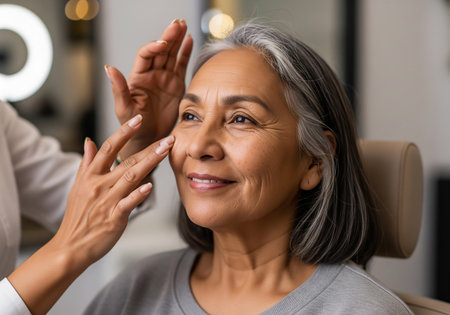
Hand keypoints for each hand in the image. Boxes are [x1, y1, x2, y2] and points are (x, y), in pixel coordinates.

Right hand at [8, 114, 174, 313]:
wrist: (70, 247)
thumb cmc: (77, 217)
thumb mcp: (77, 187)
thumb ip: (87, 163)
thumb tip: (90, 140)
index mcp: (90, 176)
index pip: (108, 148)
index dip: (124, 132)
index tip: (138, 119)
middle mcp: (99, 185)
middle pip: (127, 161)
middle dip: (149, 148)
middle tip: (168, 137)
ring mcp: (107, 201)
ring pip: (131, 177)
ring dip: (150, 162)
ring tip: (166, 151)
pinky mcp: (114, 217)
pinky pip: (129, 202)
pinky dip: (139, 194)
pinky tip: (151, 185)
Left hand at [106, 19, 192, 159]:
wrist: (149, 140)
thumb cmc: (133, 127)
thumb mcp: (124, 109)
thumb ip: (118, 88)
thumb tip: (108, 67)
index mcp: (138, 77)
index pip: (146, 55)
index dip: (154, 47)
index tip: (163, 44)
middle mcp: (151, 75)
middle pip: (160, 50)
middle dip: (168, 36)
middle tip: (177, 23)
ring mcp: (164, 79)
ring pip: (171, 54)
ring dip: (177, 39)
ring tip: (183, 25)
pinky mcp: (176, 85)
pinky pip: (181, 65)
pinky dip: (185, 53)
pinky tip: (189, 40)